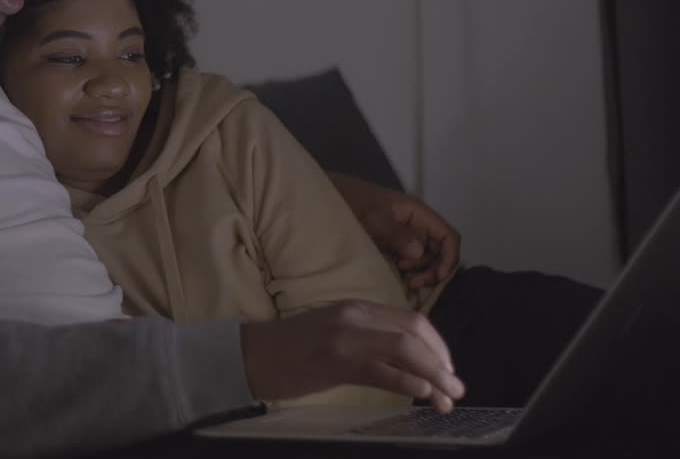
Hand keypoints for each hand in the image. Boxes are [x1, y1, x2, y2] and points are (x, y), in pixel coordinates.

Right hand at [240, 300, 464, 412]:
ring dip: (434, 375)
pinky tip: (423, 395)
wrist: (250, 355)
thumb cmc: (290, 350)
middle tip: (455, 387)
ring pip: (405, 349)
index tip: (446, 369)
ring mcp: (346, 336)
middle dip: (442, 361)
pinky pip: (382, 370)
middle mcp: (356, 316)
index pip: (412, 320)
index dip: (438, 346)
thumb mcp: (335, 335)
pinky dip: (408, 382)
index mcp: (357, 307)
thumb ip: (369, 341)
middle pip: (415, 332)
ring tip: (448, 399)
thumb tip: (407, 365)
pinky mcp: (336, 360)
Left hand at [328, 173, 460, 289]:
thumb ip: (396, 233)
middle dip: (432, 269)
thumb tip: (418, 252)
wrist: (330, 198)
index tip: (437, 277)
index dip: (450, 258)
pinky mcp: (394, 246)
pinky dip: (407, 271)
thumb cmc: (353, 201)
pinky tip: (396, 274)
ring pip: (426, 260)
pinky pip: (410, 261)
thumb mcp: (374, 217)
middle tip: (414, 283)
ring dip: (419, 272)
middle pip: (440, 252)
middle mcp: (417, 225)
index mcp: (418, 213)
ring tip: (402, 276)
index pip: (448, 236)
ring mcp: (406, 236)